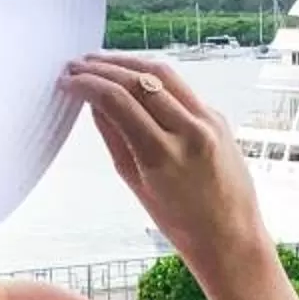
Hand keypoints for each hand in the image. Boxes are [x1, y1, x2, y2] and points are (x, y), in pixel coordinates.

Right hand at [63, 53, 272, 276]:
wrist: (231, 236)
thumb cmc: (180, 222)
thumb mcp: (135, 182)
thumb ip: (114, 137)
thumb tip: (94, 103)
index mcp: (163, 154)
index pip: (118, 100)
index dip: (88, 85)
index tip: (67, 81)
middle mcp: (189, 131)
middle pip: (140, 79)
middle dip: (103, 67)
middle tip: (77, 65)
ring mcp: (209, 121)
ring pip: (163, 74)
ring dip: (128, 63)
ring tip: (100, 62)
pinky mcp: (218, 117)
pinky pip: (181, 88)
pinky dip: (152, 77)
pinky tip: (133, 77)